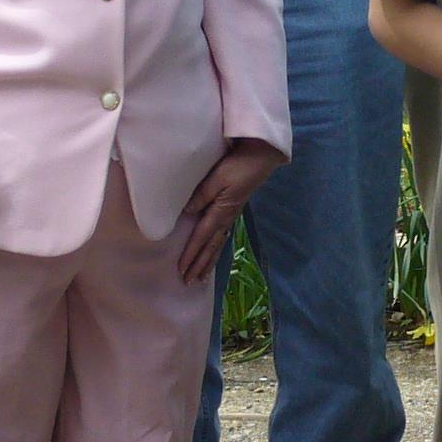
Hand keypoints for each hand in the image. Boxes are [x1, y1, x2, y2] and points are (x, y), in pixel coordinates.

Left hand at [179, 139, 283, 282]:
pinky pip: (222, 237)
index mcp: (220, 212)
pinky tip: (214, 253)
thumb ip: (201, 195)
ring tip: (200, 278)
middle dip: (199, 265)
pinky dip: (216, 250)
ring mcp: (231, 216)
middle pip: (210, 247)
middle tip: (188, 282)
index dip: (191, 255)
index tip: (181, 270)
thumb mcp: (216, 178)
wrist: (260, 159)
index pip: (202, 238)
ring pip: (217, 245)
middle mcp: (226, 219)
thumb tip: (187, 212)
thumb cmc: (237, 166)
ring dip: (208, 262)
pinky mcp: (233, 211)